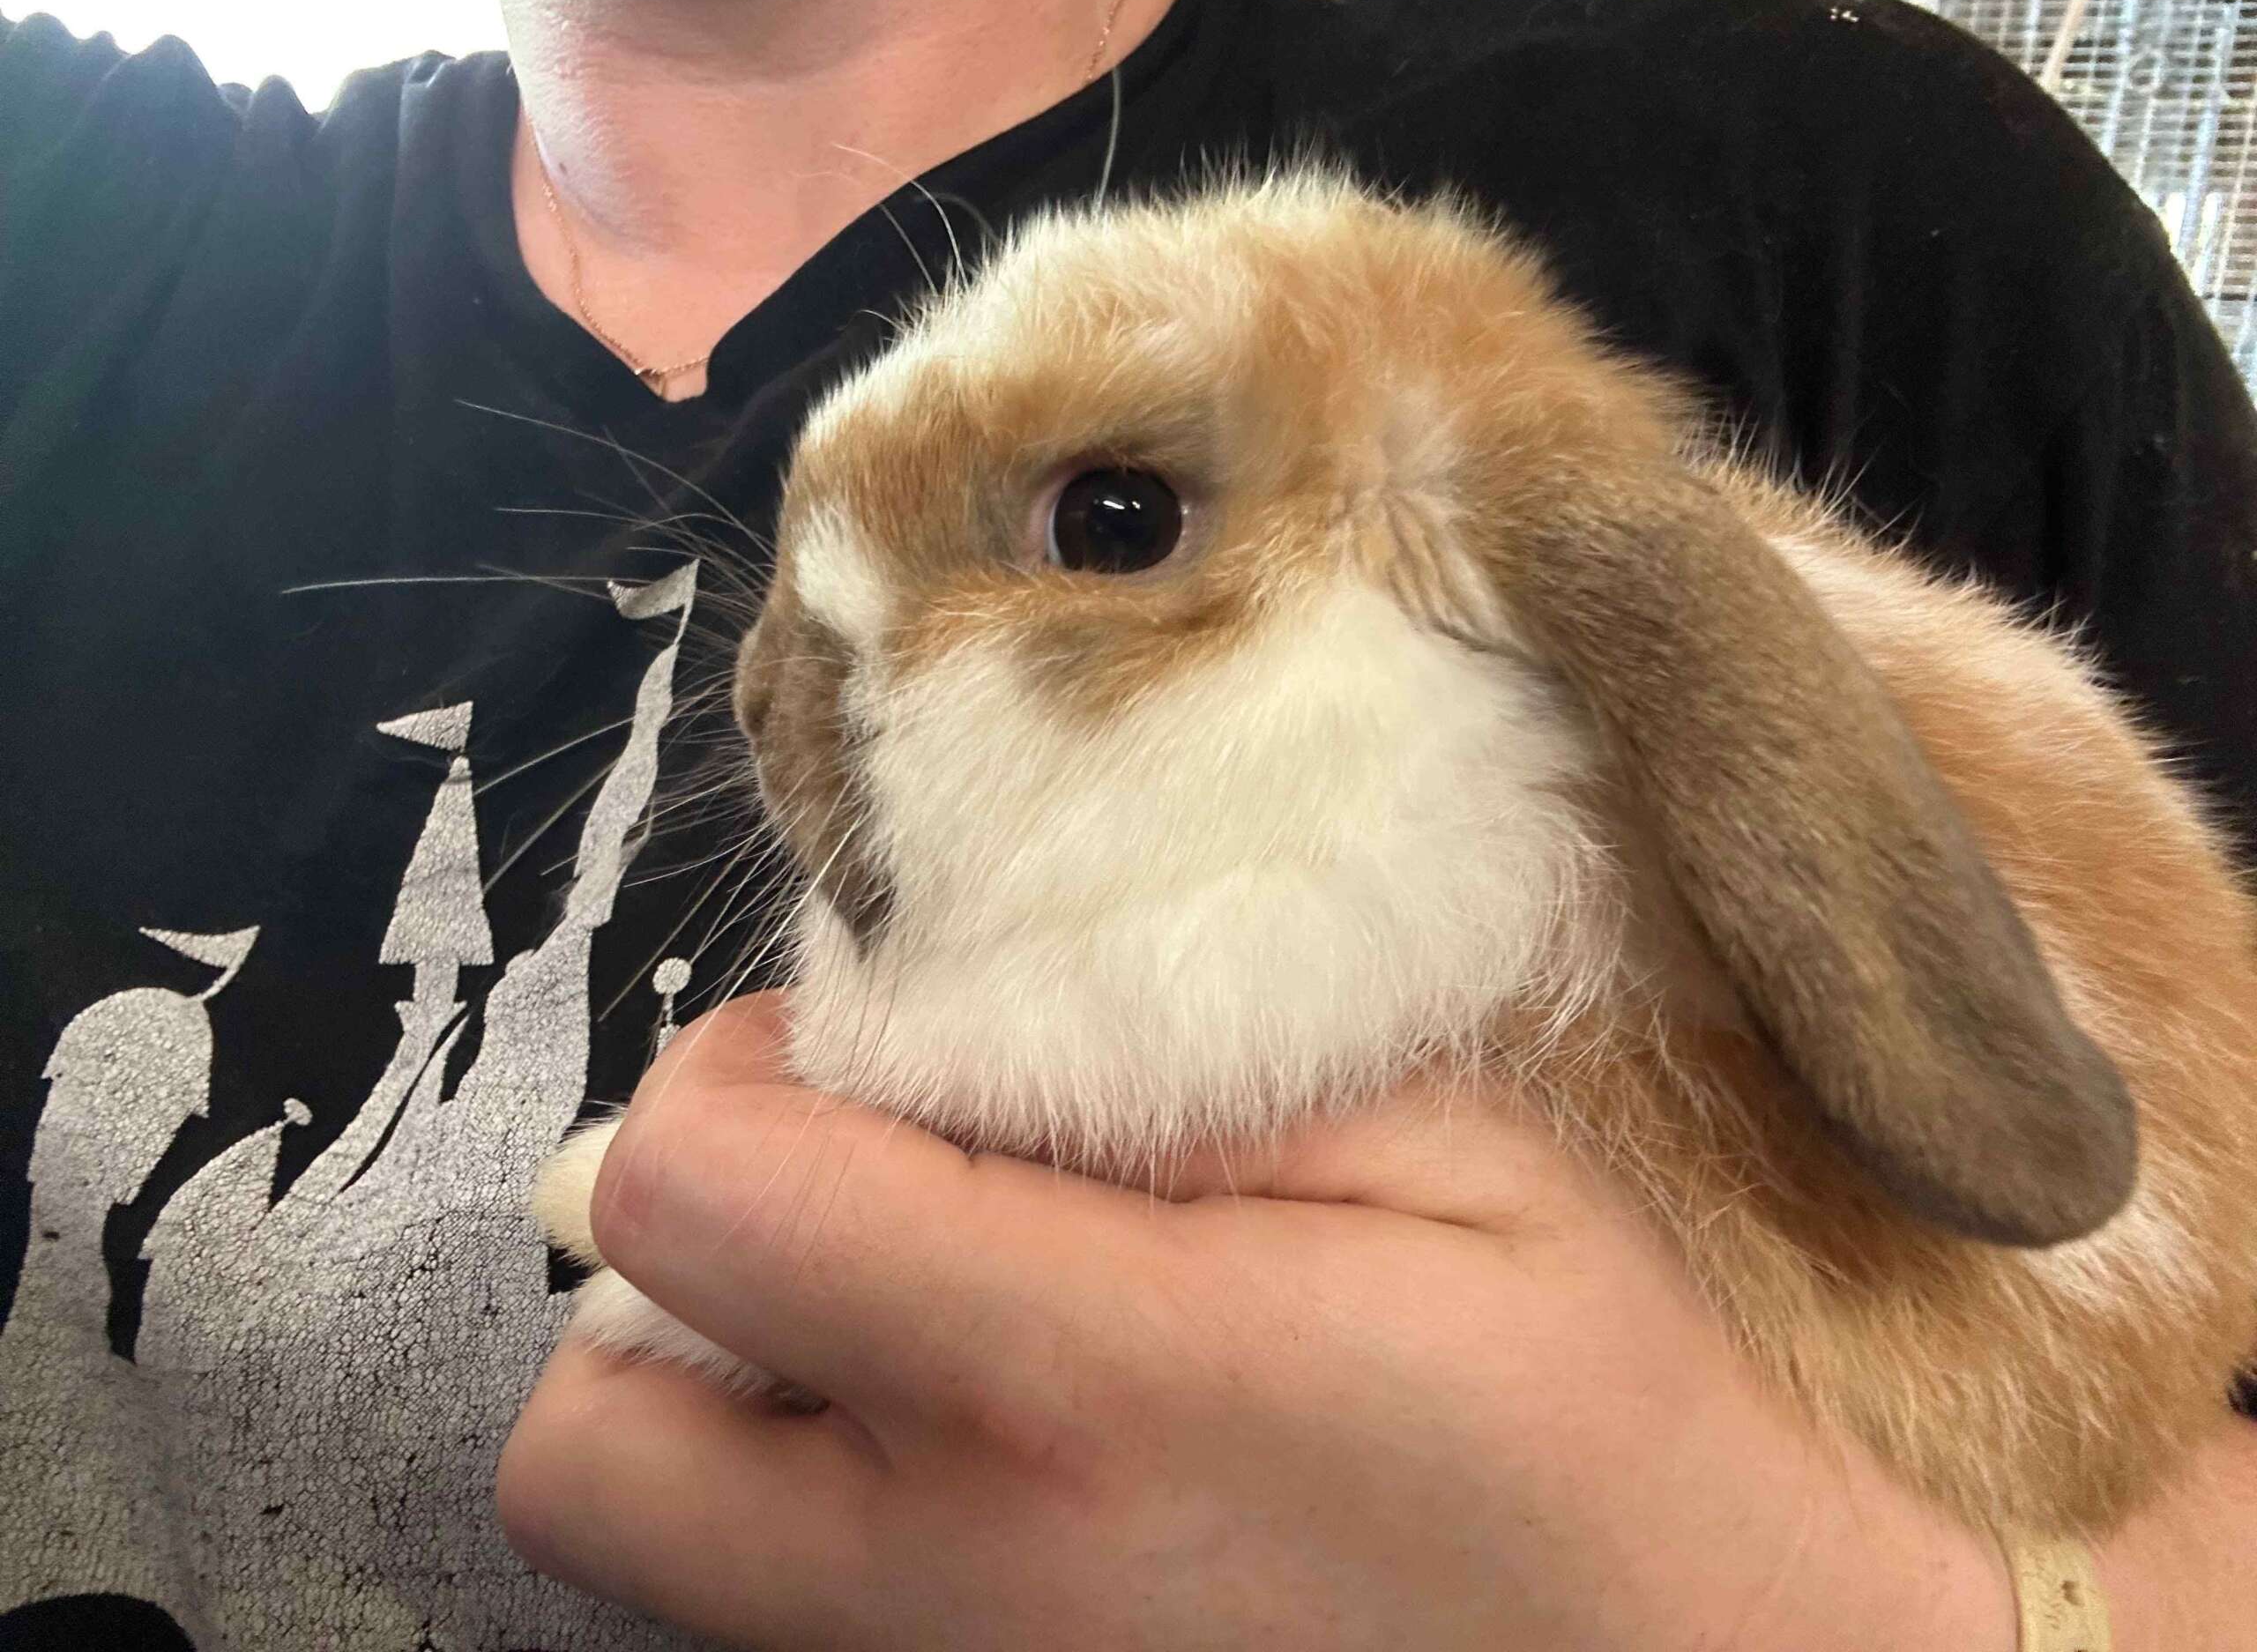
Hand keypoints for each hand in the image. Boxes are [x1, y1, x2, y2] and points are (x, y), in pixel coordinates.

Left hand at [497, 991, 2211, 1649]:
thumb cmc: (1587, 1416)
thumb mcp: (1436, 1148)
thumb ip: (1159, 1062)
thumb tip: (929, 1028)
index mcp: (1069, 1375)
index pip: (694, 1196)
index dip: (737, 1081)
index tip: (860, 1063)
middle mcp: (949, 1573)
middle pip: (582, 1440)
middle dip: (661, 1286)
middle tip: (842, 1211)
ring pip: (656, 1544)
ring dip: (725, 1401)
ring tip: (922, 1331)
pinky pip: (777, 1614)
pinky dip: (814, 1509)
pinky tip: (988, 1455)